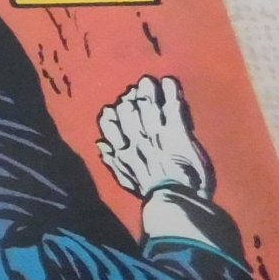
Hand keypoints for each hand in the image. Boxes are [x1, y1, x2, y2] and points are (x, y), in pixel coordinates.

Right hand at [97, 74, 214, 200]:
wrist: (175, 199)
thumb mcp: (129, 180)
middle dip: (130, 100)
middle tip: (133, 89)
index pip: (112, 128)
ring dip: (148, 92)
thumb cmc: (155, 193)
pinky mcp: (178, 133)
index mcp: (125, 152)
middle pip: (130, 113)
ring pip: (148, 107)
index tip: (111, 108)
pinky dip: (170, 93)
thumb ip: (114, 162)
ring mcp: (158, 135)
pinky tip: (169, 82)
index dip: (112, 117)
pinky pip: (171, 109)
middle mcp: (139, 140)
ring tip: (147, 81)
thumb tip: (100, 144)